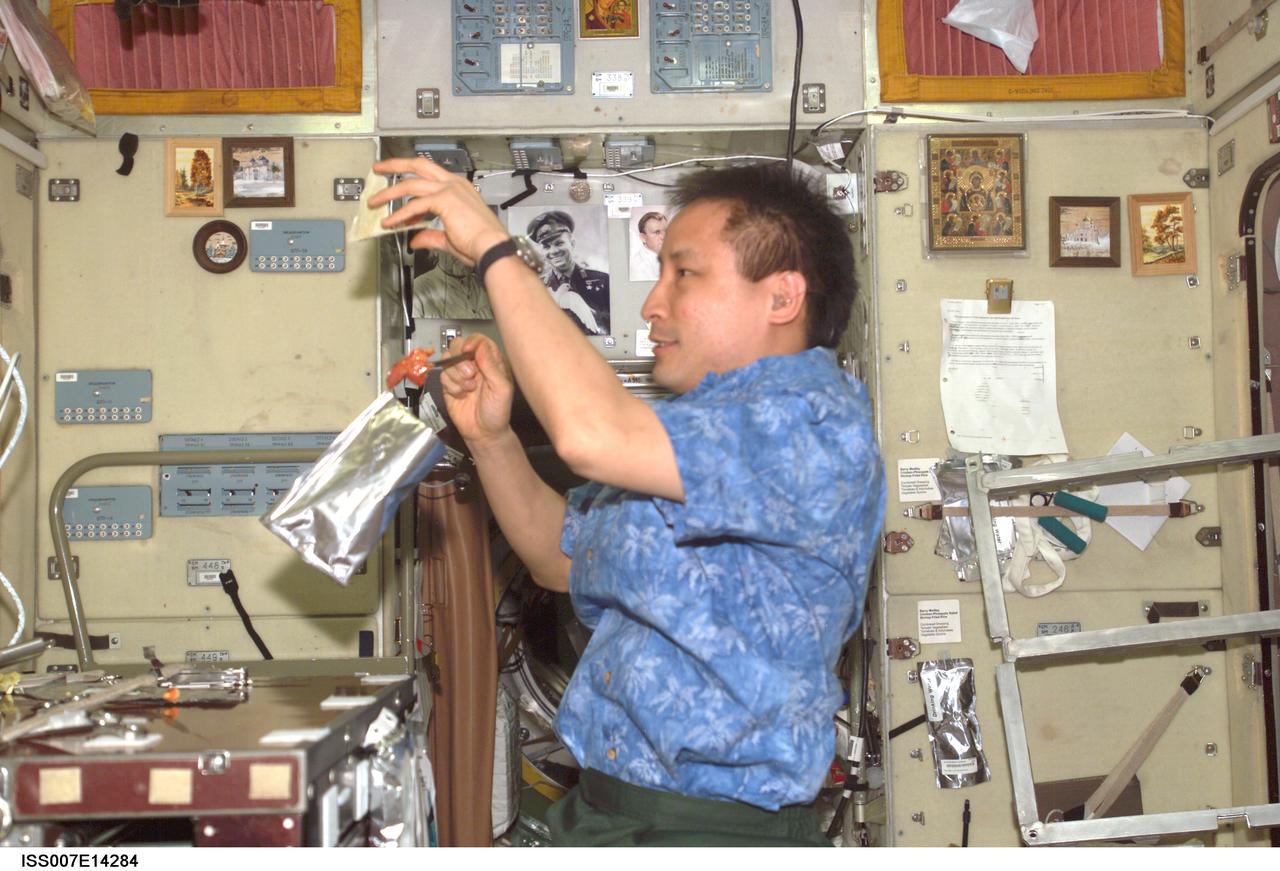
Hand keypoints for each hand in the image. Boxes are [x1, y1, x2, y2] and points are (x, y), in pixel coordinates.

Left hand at [367, 157, 509, 264]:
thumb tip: (415, 240)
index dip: (410, 184)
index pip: (428, 177)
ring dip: (389, 193)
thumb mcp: (450, 237)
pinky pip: (414, 205)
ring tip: (375, 202)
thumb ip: (430, 235)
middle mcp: (453, 184)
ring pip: (410, 184)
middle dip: (395, 165)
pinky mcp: (443, 200)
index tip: (397, 191)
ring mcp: (448, 190)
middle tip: (379, 168)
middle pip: (418, 165)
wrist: (492, 247)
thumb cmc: (481, 243)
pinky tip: (390, 223)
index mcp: (459, 188)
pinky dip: (399, 215)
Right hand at [439, 334, 514, 449]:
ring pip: (448, 359)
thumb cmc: (497, 412)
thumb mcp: (501, 389)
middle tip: (469, 374)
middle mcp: (475, 364)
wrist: (483, 432)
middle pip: (459, 345)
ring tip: (468, 389)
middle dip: (460, 359)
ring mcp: (461, 373)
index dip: (472, 342)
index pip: (479, 340)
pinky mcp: (450, 384)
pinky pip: (442, 375)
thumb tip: (481, 346)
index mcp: (491, 361)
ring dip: (456, 375)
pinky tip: (460, 395)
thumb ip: (491, 366)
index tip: (469, 351)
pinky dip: (451, 386)